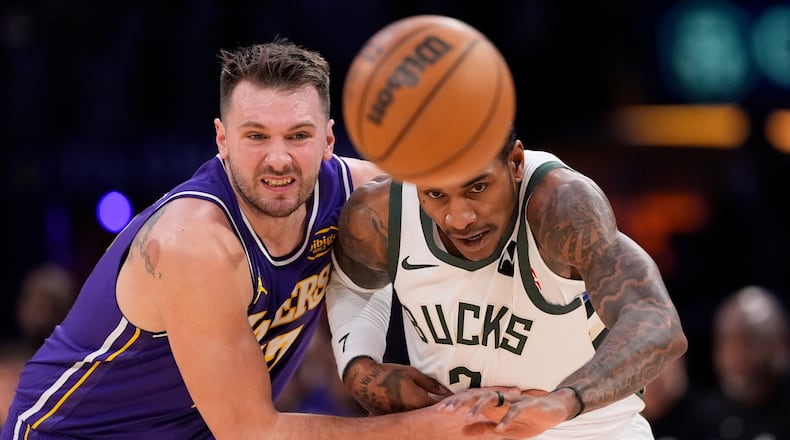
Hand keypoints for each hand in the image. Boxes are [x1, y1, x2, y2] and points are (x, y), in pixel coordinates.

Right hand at [344, 357, 451, 414]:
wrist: (363, 380)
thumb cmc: (388, 373)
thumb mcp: (411, 373)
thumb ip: (429, 383)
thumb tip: (445, 391)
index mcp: (417, 402)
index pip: (438, 409)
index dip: (447, 406)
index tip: (454, 405)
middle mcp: (409, 414)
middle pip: (427, 418)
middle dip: (435, 414)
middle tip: (442, 410)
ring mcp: (398, 419)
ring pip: (415, 420)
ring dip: (421, 416)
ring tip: (424, 410)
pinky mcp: (389, 420)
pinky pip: (402, 420)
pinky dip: (407, 417)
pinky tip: (406, 409)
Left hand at [438, 387, 565, 438]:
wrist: (553, 411)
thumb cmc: (526, 419)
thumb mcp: (502, 429)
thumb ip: (484, 429)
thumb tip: (463, 431)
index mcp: (491, 403)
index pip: (469, 400)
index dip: (455, 404)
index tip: (440, 411)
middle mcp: (499, 398)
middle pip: (475, 396)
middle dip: (459, 403)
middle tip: (444, 411)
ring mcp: (512, 400)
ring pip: (491, 399)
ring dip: (478, 408)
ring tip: (468, 419)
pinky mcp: (528, 404)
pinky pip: (514, 410)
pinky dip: (506, 419)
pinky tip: (499, 430)